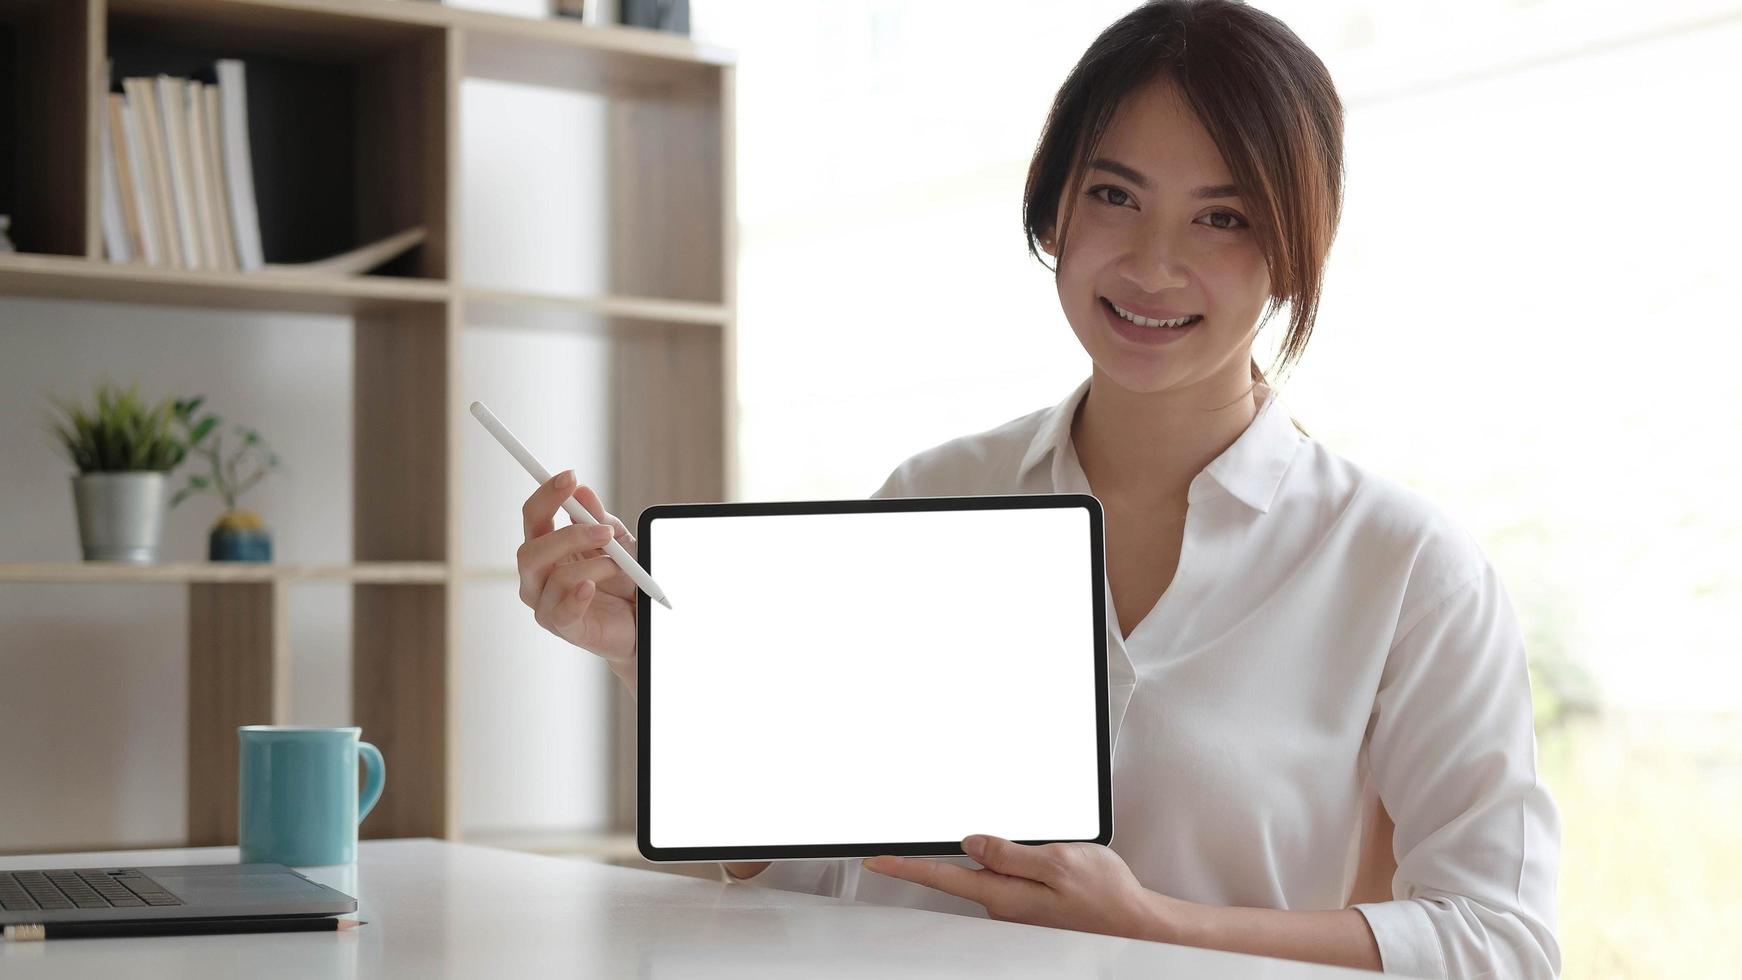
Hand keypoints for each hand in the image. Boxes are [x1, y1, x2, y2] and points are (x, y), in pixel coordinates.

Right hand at [516, 470, 638, 666]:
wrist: (643, 616)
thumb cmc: (624, 576)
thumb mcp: (617, 540)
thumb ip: (597, 517)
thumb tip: (581, 490)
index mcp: (547, 547)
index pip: (533, 517)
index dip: (547, 495)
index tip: (569, 476)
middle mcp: (538, 576)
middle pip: (530, 550)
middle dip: (569, 536)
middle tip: (605, 531)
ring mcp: (546, 604)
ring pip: (552, 577)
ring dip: (591, 566)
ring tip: (618, 567)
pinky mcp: (564, 628)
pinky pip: (561, 612)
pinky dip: (577, 597)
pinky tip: (591, 588)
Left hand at [863, 836, 1181, 941]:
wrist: (1135, 926)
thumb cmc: (1105, 898)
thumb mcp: (1060, 863)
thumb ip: (1011, 853)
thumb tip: (970, 843)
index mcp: (1004, 894)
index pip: (942, 876)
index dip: (905, 866)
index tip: (876, 858)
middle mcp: (1004, 904)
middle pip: (956, 876)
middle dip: (930, 857)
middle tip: (901, 842)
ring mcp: (1017, 906)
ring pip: (984, 874)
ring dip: (973, 856)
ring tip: (966, 839)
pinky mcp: (1031, 904)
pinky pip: (1005, 877)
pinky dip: (999, 860)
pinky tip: (1011, 851)